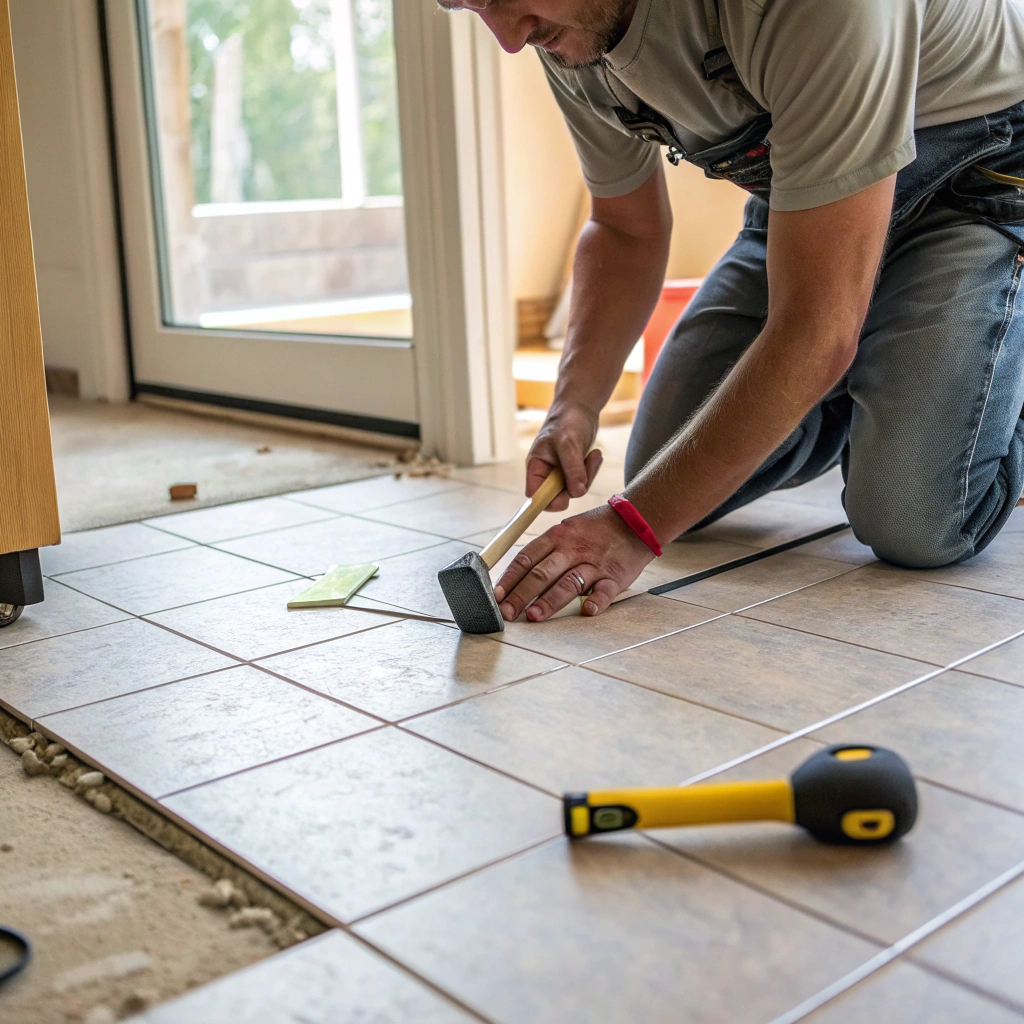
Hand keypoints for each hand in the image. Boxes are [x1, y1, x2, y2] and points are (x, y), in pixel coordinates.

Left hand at [493, 505, 654, 621]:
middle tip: (508, 613)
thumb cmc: (594, 531)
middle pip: (542, 573)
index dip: (509, 577)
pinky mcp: (615, 576)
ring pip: (569, 583)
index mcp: (557, 537)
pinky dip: (596, 601)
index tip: (496, 595)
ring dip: (550, 601)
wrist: (635, 520)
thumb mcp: (566, 530)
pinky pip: (605, 591)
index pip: (526, 558)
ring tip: (534, 616)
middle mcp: (572, 549)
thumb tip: (514, 577)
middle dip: (521, 595)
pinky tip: (587, 611)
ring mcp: (594, 563)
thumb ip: (544, 551)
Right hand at [526, 402, 602, 512]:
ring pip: (574, 490)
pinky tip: (595, 454)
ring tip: (594, 455)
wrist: (580, 408)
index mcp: (536, 467)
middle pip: (558, 498)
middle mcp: (546, 474)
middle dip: (576, 486)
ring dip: (588, 475)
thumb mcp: (569, 443)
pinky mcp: (574, 471)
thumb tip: (577, 492)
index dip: (548, 501)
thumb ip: (572, 469)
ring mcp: (560, 474)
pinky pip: (584, 482)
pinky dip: (592, 471)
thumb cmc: (567, 420)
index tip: (566, 496)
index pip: (535, 496)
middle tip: (586, 467)